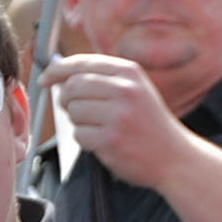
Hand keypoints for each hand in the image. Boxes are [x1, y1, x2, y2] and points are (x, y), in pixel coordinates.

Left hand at [46, 52, 196, 189]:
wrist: (176, 158)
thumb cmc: (151, 125)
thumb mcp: (136, 90)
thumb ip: (104, 78)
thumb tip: (60, 75)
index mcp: (129, 73)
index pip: (80, 63)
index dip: (56, 70)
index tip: (45, 79)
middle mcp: (124, 90)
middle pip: (72, 87)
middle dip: (67, 101)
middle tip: (78, 112)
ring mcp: (118, 115)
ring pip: (73, 112)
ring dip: (79, 123)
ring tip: (100, 129)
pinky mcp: (111, 139)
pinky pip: (79, 135)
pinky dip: (86, 140)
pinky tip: (105, 142)